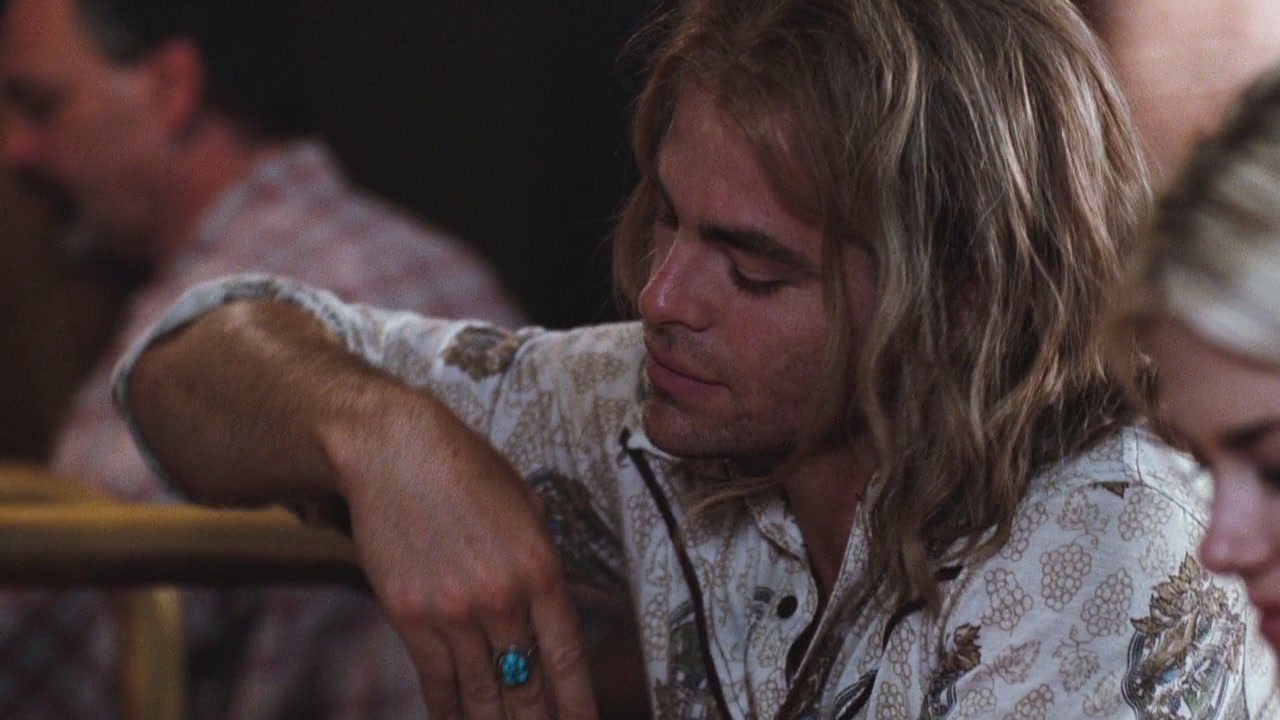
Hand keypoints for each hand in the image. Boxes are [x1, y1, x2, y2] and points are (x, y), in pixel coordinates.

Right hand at [324, 385, 599, 719]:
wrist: (393, 451)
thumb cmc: (464, 469)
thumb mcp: (525, 505)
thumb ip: (541, 557)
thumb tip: (553, 601)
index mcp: (541, 569)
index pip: (567, 657)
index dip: (579, 703)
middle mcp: (502, 599)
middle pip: (527, 686)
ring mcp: (453, 612)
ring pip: (482, 693)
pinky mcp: (410, 617)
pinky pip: (436, 681)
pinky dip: (449, 711)